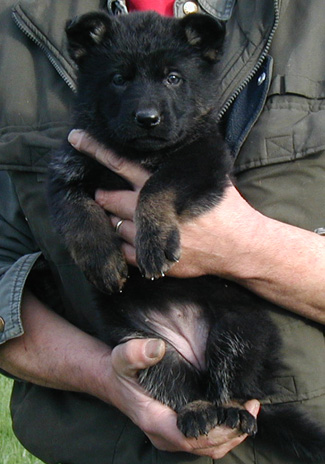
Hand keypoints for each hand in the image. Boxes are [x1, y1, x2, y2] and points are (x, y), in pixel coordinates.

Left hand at [68, 129, 259, 279]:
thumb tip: (175, 152)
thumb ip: (184, 170)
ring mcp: (150, 236)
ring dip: (116, 222)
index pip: (122, 163)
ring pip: (115, 227)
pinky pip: (125, 252)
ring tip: (127, 220)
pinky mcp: (153, 260)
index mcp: (162, 186)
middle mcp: (151, 210)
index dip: (97, 150)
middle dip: (104, 197)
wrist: (240, 246)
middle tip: (106, 196)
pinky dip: (125, 246)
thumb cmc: (227, 210)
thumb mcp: (207, 180)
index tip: (76, 139)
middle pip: (109, 199)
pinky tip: (139, 239)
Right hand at [101, 337, 259, 457]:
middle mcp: (166, 434)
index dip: (218, 432)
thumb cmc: (120, 370)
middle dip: (233, 433)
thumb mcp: (123, 357)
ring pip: (208, 447)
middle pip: (206, 447)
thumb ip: (136, 353)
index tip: (238, 413)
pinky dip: (224, 430)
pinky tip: (236, 411)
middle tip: (252, 409)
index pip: (191, 439)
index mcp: (155, 420)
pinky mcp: (179, 427)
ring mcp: (173, 434)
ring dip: (232, 433)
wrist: (113, 380)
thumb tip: (157, 348)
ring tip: (250, 411)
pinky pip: (206, 438)